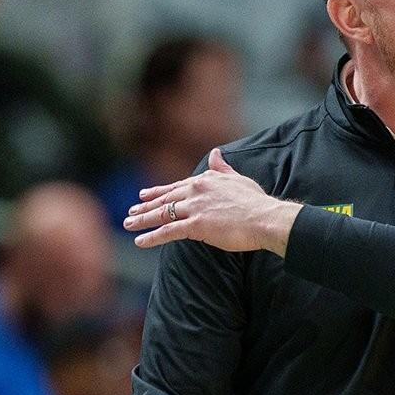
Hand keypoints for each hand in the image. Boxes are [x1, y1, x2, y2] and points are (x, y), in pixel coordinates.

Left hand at [123, 148, 300, 254]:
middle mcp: (196, 190)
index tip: (145, 195)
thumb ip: (222, 168)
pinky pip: (168, 231)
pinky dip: (152, 237)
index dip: (159, 192)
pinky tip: (139, 242)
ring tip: (128, 224)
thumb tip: (215, 153)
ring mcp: (195, 207)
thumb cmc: (256, 202)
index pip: (177, 187)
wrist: (265, 217)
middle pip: (165, 199)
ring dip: (142, 219)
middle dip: (145, 206)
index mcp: (205, 180)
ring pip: (162, 213)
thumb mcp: (238, 179)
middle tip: (131, 211)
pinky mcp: (196, 225)